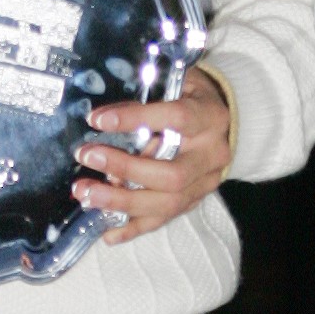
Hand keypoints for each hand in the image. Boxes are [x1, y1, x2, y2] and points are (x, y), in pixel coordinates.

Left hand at [75, 73, 231, 246]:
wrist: (227, 122)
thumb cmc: (194, 96)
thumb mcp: (177, 82)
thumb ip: (149, 93)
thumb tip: (104, 115)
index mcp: (209, 117)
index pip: (175, 118)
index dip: (135, 119)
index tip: (98, 120)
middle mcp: (211, 155)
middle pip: (171, 174)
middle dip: (125, 169)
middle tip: (87, 157)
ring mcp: (205, 183)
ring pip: (166, 203)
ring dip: (122, 202)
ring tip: (87, 194)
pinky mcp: (195, 200)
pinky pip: (164, 220)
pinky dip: (133, 228)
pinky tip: (106, 232)